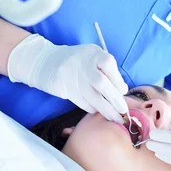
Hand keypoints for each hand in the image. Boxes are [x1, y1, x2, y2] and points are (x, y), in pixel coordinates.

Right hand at [8, 34, 127, 121]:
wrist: (47, 61)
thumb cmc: (78, 62)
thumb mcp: (93, 58)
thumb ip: (108, 71)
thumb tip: (122, 90)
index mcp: (93, 53)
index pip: (108, 64)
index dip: (117, 80)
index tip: (123, 92)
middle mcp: (82, 63)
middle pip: (101, 83)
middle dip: (114, 99)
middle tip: (122, 111)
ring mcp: (71, 75)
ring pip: (91, 97)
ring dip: (105, 109)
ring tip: (114, 118)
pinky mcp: (62, 87)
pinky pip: (81, 102)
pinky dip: (91, 108)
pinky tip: (97, 110)